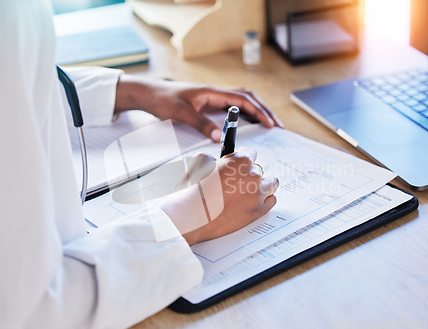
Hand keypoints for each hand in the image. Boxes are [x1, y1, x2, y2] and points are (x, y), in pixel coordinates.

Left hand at [114, 75, 282, 141]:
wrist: (148, 94)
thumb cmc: (163, 100)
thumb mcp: (181, 113)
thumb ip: (201, 124)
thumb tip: (221, 138)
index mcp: (213, 92)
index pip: (243, 100)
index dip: (259, 112)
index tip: (271, 124)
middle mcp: (216, 93)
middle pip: (248, 98)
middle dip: (265, 111)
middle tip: (278, 125)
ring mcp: (213, 97)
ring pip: (242, 101)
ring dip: (257, 111)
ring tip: (269, 124)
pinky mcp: (208, 103)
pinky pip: (232, 107)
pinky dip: (245, 113)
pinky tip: (248, 123)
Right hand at [159, 148, 278, 245]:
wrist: (192, 215)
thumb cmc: (193, 189)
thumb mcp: (200, 162)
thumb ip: (214, 157)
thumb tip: (218, 160)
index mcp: (241, 160)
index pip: (251, 153)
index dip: (242, 159)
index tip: (239, 165)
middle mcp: (253, 176)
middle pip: (259, 169)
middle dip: (249, 174)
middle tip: (238, 181)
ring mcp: (257, 194)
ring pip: (271, 183)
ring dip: (263, 184)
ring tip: (251, 190)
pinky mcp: (258, 211)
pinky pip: (271, 200)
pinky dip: (265, 199)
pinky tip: (255, 200)